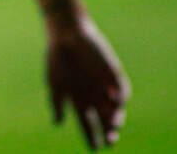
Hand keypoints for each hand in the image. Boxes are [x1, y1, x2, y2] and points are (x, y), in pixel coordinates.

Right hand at [47, 16, 130, 148]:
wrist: (67, 34)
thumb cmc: (57, 58)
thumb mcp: (54, 82)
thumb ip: (57, 102)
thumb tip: (57, 124)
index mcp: (78, 100)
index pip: (87, 124)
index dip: (91, 137)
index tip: (94, 150)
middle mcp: (94, 96)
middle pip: (105, 121)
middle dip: (107, 133)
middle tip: (108, 142)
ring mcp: (105, 86)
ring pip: (116, 109)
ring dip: (116, 119)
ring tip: (113, 125)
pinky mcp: (114, 75)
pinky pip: (122, 90)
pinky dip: (121, 98)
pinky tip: (115, 101)